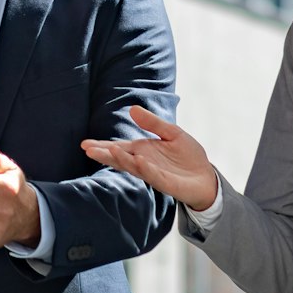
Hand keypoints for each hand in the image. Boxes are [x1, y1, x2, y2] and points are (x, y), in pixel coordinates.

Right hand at [80, 106, 220, 209]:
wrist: (207, 178)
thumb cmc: (188, 157)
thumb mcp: (171, 133)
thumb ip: (153, 123)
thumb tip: (132, 108)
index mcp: (142, 151)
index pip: (118, 148)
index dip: (102, 146)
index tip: (85, 144)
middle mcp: (143, 163)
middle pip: (120, 158)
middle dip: (104, 154)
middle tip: (87, 149)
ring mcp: (153, 173)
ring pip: (133, 167)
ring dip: (122, 160)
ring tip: (109, 151)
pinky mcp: (166, 183)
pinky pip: (153, 175)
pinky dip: (145, 168)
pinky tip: (138, 161)